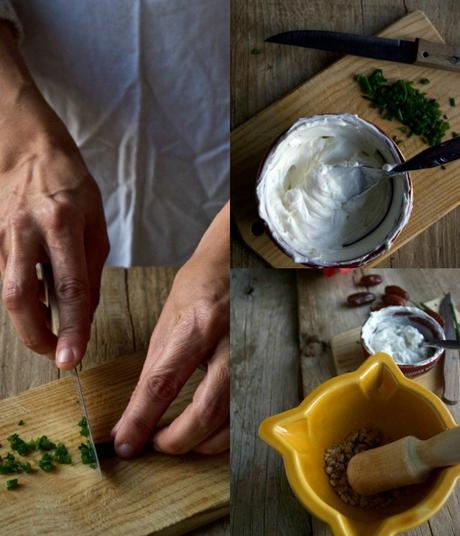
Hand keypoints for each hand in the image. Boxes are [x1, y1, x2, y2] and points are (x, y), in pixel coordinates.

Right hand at [0, 23, 108, 368]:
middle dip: (36, 337)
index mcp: (63, 223)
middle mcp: (26, 231)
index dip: (72, 328)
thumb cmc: (69, 180)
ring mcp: (0, 235)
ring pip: (8, 292)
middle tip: (57, 354)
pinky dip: (22, 296)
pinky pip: (4, 277)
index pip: (70, 287)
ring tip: (53, 328)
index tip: (73, 359)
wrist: (23, 144)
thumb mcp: (95, 220)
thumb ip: (91, 267)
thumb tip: (85, 311)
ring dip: (30, 319)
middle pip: (19, 298)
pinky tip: (37, 297)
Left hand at [113, 204, 229, 456]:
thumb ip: (154, 369)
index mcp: (198, 326)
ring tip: (176, 438)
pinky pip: (245, 413)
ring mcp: (253, 359)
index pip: (163, 382)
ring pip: (230, 420)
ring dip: (199, 441)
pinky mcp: (264, 368)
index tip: (126, 443)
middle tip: (154, 444)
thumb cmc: (201, 286)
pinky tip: (206, 431)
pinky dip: (222, 431)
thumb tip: (135, 412)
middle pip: (204, 411)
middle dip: (175, 441)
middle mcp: (230, 345)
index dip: (141, 419)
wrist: (240, 266)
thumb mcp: (169, 320)